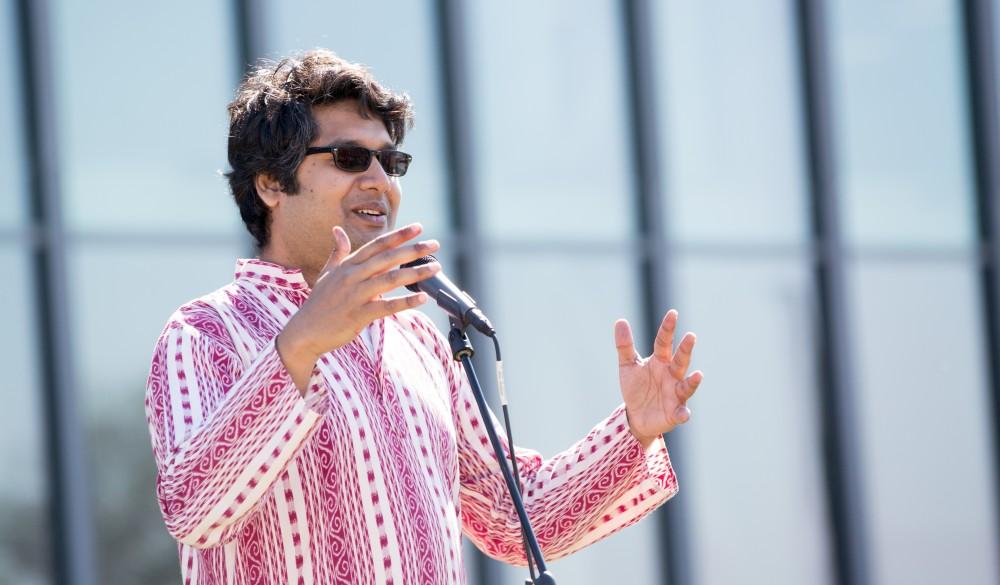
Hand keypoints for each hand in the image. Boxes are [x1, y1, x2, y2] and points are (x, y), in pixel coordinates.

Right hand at [277, 223, 440, 389]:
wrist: (305, 331)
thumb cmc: (319, 303)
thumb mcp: (328, 273)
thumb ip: (338, 252)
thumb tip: (337, 230)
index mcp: (348, 265)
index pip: (377, 245)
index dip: (399, 235)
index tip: (418, 227)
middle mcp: (352, 276)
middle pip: (388, 258)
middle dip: (413, 250)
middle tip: (435, 244)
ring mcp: (355, 295)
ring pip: (390, 279)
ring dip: (415, 273)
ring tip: (436, 268)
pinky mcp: (359, 315)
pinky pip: (387, 306)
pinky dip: (406, 302)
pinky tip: (423, 298)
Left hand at [615, 310, 702, 445]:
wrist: (636, 416)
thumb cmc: (636, 388)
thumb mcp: (627, 366)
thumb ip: (625, 345)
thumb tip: (621, 321)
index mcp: (660, 361)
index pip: (664, 342)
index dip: (668, 328)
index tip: (673, 313)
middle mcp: (672, 375)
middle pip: (680, 361)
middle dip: (685, 350)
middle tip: (691, 336)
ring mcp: (675, 394)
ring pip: (686, 386)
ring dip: (692, 382)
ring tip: (698, 375)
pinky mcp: (675, 412)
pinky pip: (681, 413)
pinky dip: (683, 414)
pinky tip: (684, 414)